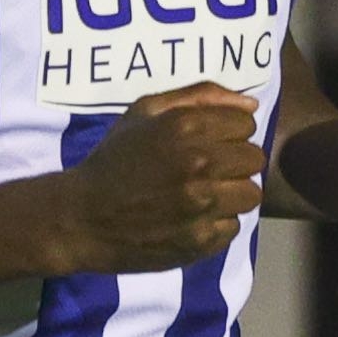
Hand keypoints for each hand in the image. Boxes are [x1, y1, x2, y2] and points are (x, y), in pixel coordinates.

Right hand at [47, 85, 271, 272]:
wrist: (83, 217)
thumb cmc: (115, 159)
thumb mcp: (145, 112)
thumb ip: (200, 97)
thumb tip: (250, 104)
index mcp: (185, 126)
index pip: (246, 125)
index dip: (229, 133)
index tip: (209, 143)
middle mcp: (199, 163)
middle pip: (254, 159)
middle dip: (234, 162)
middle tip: (208, 171)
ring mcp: (202, 205)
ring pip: (251, 194)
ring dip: (232, 194)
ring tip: (203, 196)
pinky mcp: (201, 240)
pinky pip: (234, 227)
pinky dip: (217, 224)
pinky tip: (192, 220)